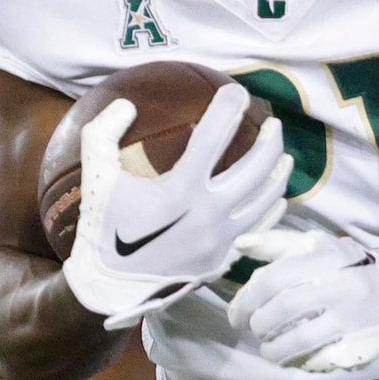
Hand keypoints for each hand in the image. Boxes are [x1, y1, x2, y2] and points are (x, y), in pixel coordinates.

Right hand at [62, 87, 291, 330]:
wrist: (110, 287)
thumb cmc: (102, 228)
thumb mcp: (96, 176)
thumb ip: (103, 133)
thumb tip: (126, 103)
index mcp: (180, 189)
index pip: (216, 135)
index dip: (230, 107)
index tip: (237, 92)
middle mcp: (209, 214)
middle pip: (257, 166)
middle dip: (270, 138)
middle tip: (272, 121)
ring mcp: (221, 239)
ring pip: (267, 198)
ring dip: (279, 171)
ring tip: (282, 154)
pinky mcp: (224, 258)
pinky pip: (261, 228)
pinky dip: (273, 207)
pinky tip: (275, 196)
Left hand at [229, 227, 378, 372]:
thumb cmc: (344, 266)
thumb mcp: (315, 246)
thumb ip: (277, 244)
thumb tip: (240, 244)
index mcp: (324, 258)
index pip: (273, 279)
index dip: (247, 301)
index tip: (237, 316)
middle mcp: (339, 285)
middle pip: (284, 310)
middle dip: (260, 325)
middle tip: (254, 331)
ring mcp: (351, 316)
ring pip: (301, 338)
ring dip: (275, 349)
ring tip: (268, 350)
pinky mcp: (360, 341)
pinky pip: (322, 357)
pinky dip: (299, 361)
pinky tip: (290, 359)